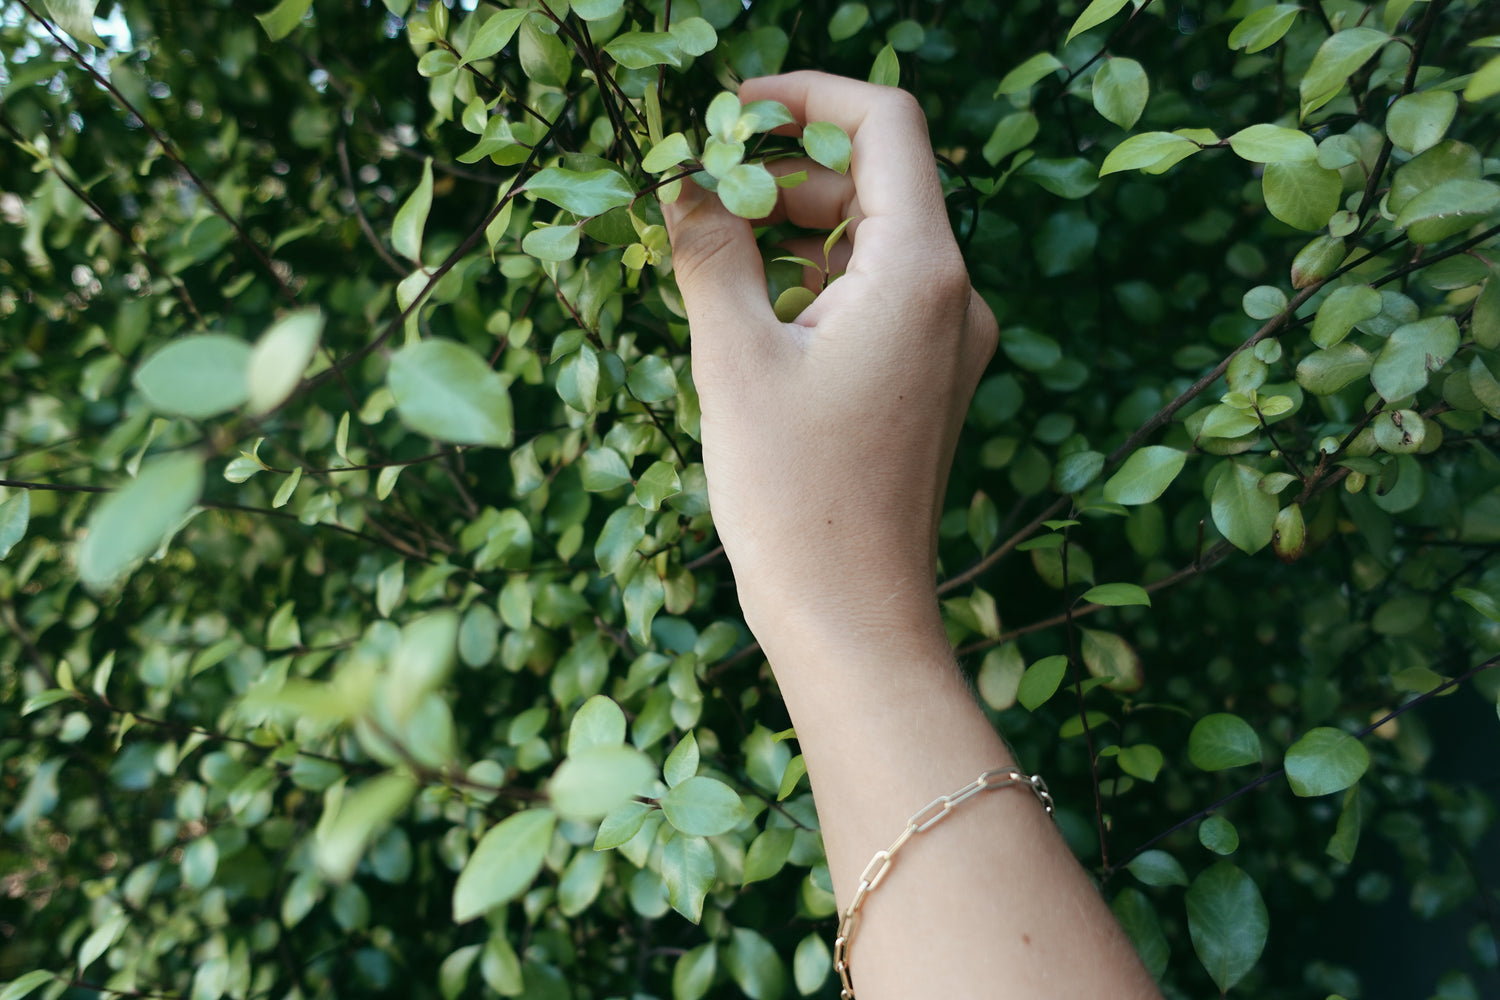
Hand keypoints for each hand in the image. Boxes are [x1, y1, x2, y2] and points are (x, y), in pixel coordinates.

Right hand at [662, 72, 996, 655]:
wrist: (851, 617)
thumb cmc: (793, 496)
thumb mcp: (734, 358)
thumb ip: (710, 248)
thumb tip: (682, 175)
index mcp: (921, 271)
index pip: (885, 122)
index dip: (806, 96)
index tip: (732, 111)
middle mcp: (954, 296)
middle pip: (875, 180)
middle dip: (785, 169)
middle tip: (698, 187)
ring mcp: (948, 342)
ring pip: (871, 241)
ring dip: (793, 228)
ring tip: (711, 252)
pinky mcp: (928, 380)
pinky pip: (876, 297)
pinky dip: (815, 282)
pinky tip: (751, 311)